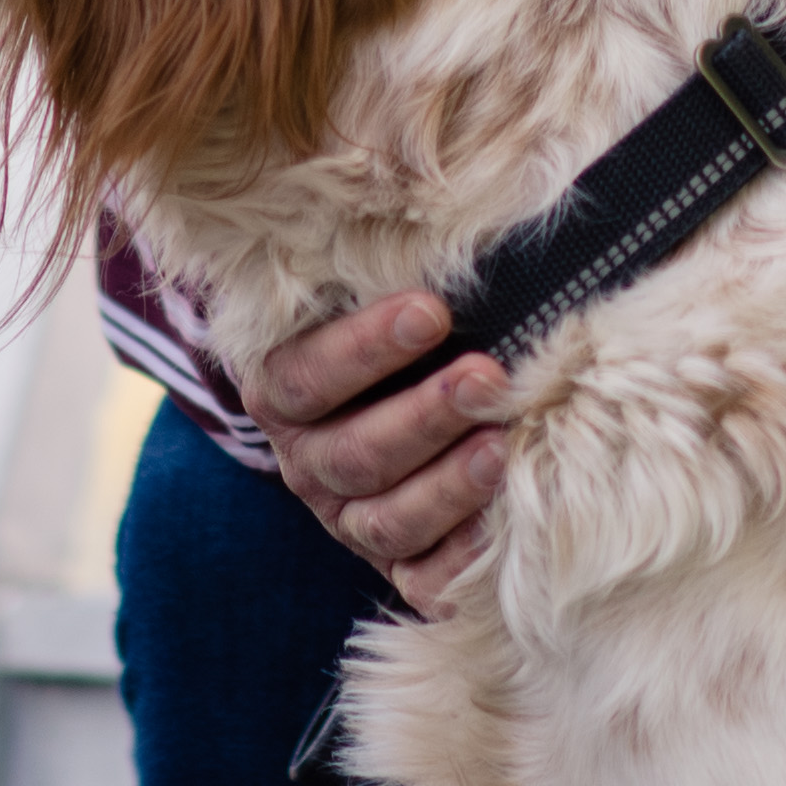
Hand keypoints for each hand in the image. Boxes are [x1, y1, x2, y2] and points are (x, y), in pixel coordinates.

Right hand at [245, 286, 510, 616]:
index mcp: (284, 391)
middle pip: (354, 454)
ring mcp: (351, 521)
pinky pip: (422, 581)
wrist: (398, 395)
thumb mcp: (372, 289)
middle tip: (487, 376)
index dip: (364, 348)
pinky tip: (501, 526)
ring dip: (447, 485)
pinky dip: (459, 560)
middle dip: (425, 416)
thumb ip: (385, 259)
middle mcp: (310, 463)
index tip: (433, 309)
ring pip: (387, 519)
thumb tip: (444, 204)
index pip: (306, 377)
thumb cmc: (401, 321)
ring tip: (502, 446)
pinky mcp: (399, 564)